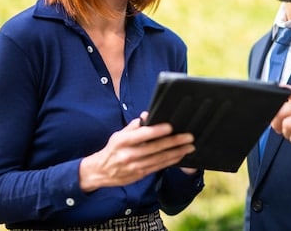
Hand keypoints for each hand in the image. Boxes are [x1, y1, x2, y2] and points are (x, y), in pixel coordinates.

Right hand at [79, 112, 194, 191]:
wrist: (100, 171)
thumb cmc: (113, 150)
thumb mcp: (119, 135)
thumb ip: (134, 126)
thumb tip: (147, 115)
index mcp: (123, 141)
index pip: (143, 134)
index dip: (157, 131)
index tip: (170, 126)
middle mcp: (130, 154)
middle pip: (156, 147)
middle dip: (174, 142)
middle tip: (188, 136)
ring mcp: (136, 166)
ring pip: (160, 158)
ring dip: (177, 152)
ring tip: (189, 146)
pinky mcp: (141, 174)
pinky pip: (159, 166)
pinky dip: (171, 161)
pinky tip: (180, 155)